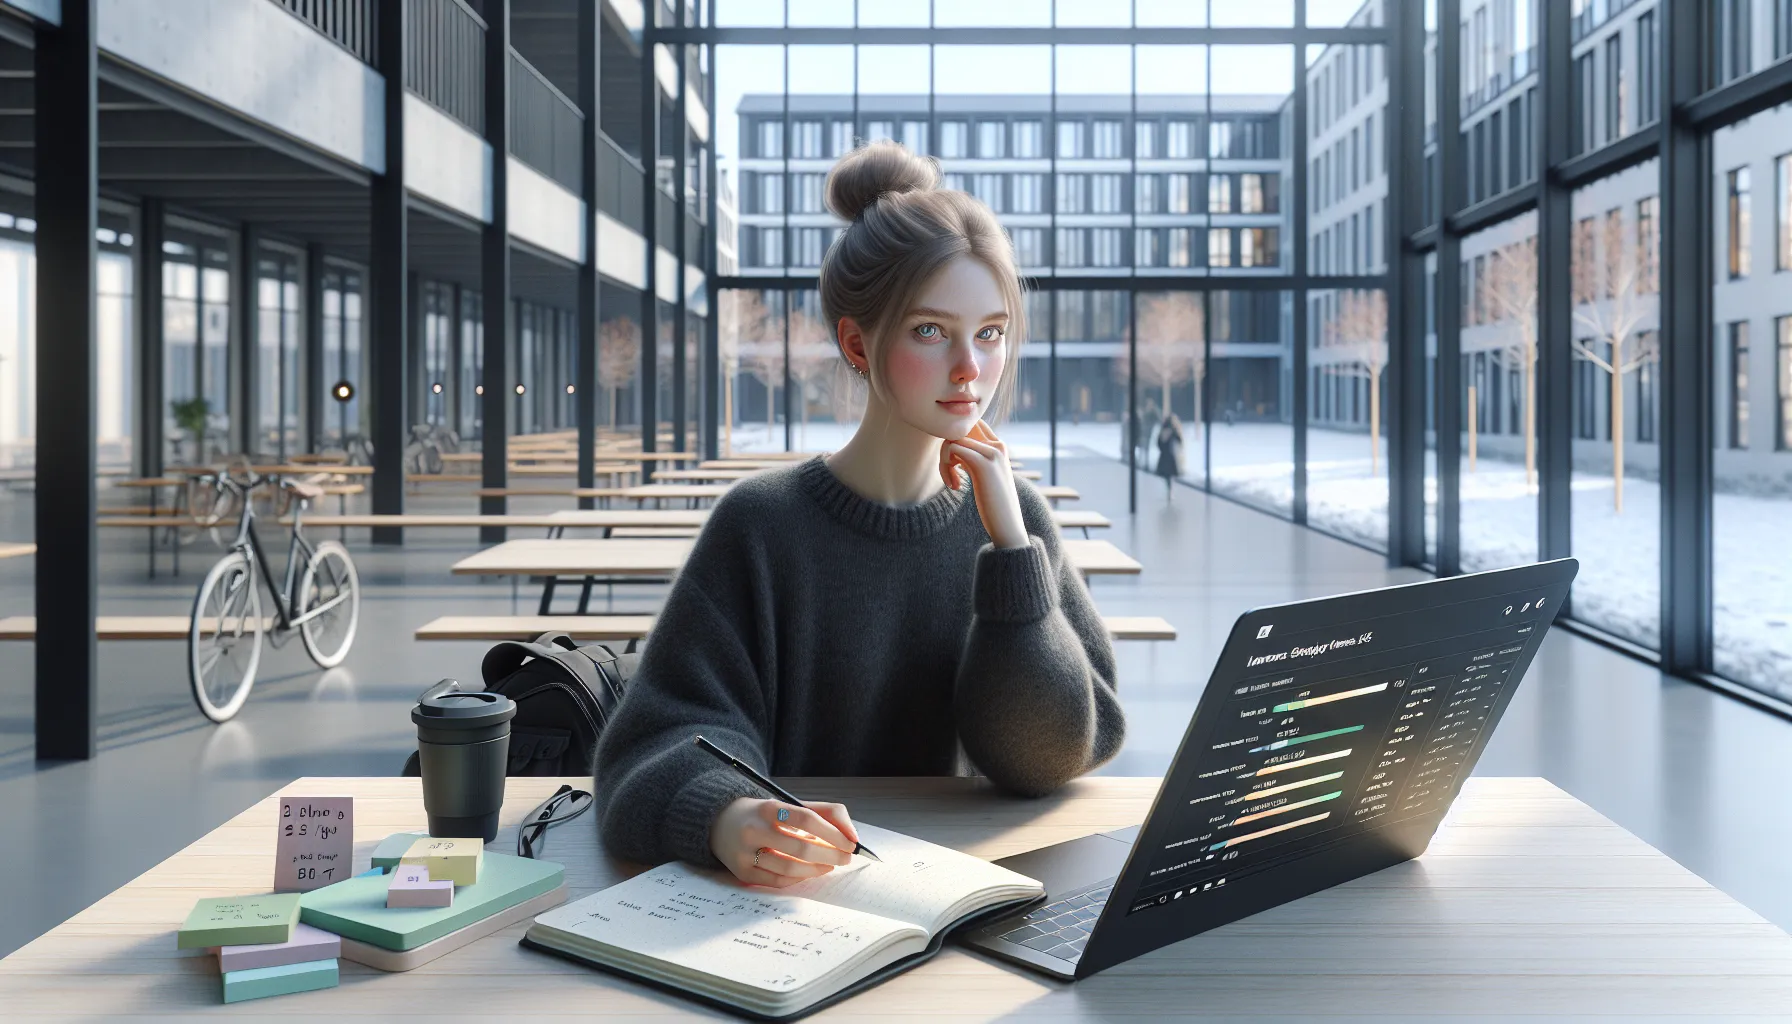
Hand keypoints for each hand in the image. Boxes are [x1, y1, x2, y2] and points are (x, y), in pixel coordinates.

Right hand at [709, 797, 859, 886]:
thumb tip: (852, 835)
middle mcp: (754, 830)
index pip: (807, 819)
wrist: (721, 823)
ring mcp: (746, 853)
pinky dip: (798, 878)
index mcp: (768, 808)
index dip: (833, 833)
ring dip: (817, 869)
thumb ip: (825, 813)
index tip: (850, 842)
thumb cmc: (764, 815)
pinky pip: (777, 881)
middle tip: (845, 858)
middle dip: (831, 855)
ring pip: (790, 869)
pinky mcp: (742, 872)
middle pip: (801, 848)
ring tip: (829, 865)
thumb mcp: (789, 805)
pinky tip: (809, 871)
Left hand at [940, 421, 1029, 549]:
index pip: (972, 424)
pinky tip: (955, 486)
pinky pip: (952, 449)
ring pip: (953, 439)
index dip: (955, 440)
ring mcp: (992, 453)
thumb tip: (952, 447)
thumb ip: (972, 458)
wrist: (1007, 525)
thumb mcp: (982, 476)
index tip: (955, 464)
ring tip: (952, 483)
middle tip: (950, 473)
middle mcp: (997, 445)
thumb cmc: (994, 504)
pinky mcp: (983, 463)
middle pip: (959, 429)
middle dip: (946, 449)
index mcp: (998, 447)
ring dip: (944, 462)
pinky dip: (946, 467)